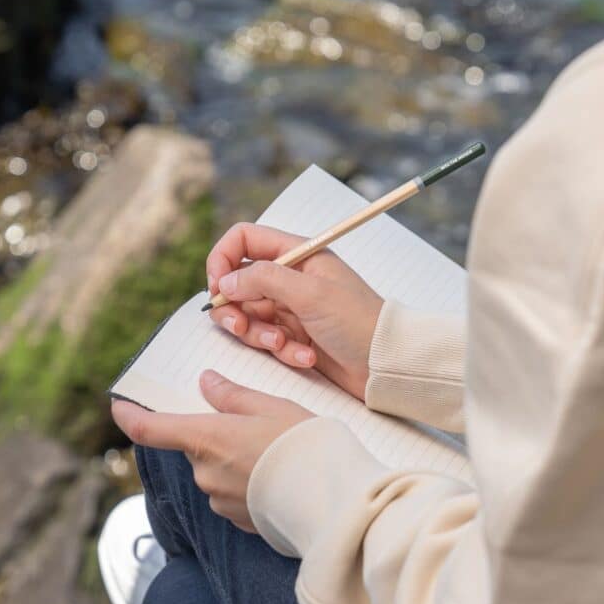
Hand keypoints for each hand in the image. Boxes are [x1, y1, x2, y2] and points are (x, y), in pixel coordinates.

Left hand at [112, 370, 311, 531]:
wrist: (331, 499)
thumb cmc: (302, 444)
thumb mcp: (270, 406)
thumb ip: (232, 396)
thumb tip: (206, 383)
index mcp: (206, 438)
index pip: (150, 429)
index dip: (129, 416)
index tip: (119, 405)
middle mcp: (204, 473)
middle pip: (194, 447)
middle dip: (214, 434)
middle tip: (252, 423)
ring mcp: (219, 500)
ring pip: (214, 470)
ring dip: (233, 459)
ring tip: (274, 450)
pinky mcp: (238, 520)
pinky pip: (232, 493)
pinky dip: (247, 482)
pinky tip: (277, 475)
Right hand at [206, 223, 382, 400]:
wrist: (386, 364)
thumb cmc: (359, 322)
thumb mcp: (310, 294)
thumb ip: (264, 280)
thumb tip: (225, 282)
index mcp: (297, 254)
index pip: (244, 240)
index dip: (223, 260)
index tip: (217, 288)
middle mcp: (290, 277)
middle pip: (237, 283)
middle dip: (234, 308)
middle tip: (241, 326)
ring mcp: (290, 307)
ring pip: (248, 315)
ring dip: (258, 333)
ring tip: (282, 344)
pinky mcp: (293, 335)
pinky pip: (267, 340)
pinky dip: (281, 351)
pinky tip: (306, 356)